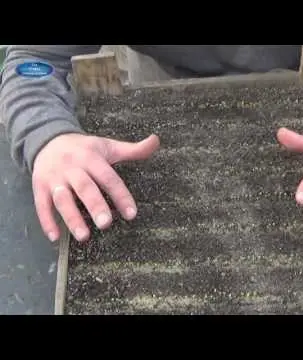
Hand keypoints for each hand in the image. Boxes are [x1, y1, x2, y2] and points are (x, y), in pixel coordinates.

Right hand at [32, 133, 159, 241]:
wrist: (47, 139)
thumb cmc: (85, 149)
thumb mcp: (108, 146)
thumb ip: (133, 149)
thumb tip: (156, 140)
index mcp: (91, 157)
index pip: (108, 178)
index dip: (121, 195)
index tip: (132, 214)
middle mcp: (72, 167)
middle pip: (84, 188)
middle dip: (95, 205)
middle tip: (106, 223)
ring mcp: (54, 178)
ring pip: (62, 199)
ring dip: (71, 218)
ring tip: (84, 236)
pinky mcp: (38, 187)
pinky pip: (41, 205)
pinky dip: (47, 221)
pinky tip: (55, 237)